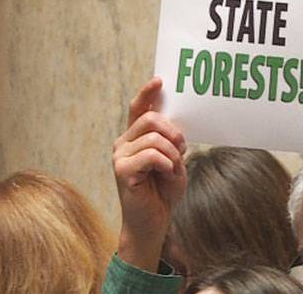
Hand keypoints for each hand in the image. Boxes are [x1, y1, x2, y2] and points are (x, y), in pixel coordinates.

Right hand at [112, 77, 186, 271]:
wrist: (154, 220)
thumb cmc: (164, 191)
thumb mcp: (174, 160)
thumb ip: (171, 141)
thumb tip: (175, 126)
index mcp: (135, 137)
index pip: (138, 108)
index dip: (147, 92)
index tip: (160, 81)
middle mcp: (124, 142)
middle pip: (150, 118)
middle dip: (173, 131)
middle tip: (183, 149)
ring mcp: (120, 155)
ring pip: (154, 138)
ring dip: (173, 153)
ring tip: (173, 168)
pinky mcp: (122, 170)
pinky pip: (151, 155)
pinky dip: (166, 164)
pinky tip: (166, 175)